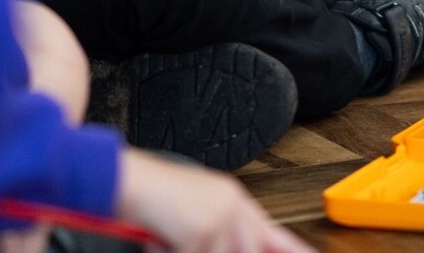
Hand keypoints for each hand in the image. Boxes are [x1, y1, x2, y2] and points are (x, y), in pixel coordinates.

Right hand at [118, 149, 311, 252]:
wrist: (128, 178)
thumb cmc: (155, 194)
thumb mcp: (197, 210)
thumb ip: (222, 232)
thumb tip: (241, 248)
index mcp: (235, 201)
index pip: (275, 237)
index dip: (295, 251)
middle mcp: (233, 208)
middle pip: (246, 252)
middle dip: (220, 251)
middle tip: (192, 239)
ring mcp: (219, 220)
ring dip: (189, 251)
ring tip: (168, 238)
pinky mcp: (201, 233)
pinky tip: (159, 240)